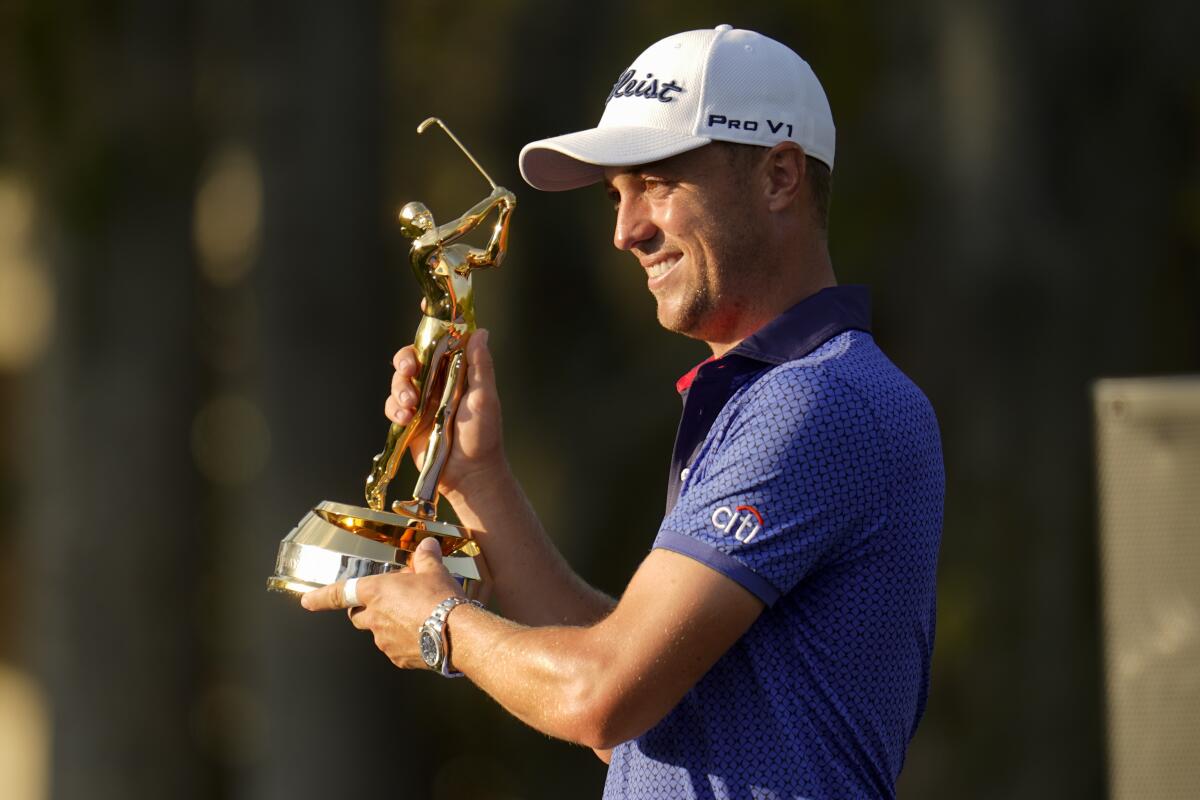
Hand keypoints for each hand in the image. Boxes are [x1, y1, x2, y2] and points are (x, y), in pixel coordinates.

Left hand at [300, 537, 464, 669]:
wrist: (457, 634)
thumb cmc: (441, 599)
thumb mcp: (434, 571)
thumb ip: (426, 557)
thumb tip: (427, 546)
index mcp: (376, 592)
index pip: (340, 593)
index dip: (321, 597)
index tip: (307, 601)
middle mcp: (374, 618)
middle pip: (358, 615)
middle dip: (368, 609)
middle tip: (389, 601)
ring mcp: (384, 641)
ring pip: (379, 632)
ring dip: (390, 624)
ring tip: (415, 617)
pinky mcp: (398, 657)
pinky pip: (395, 648)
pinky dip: (404, 641)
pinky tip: (423, 634)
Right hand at [384, 328, 505, 495]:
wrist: (469, 474)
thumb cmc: (483, 436)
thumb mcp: (485, 398)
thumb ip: (480, 366)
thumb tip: (481, 331)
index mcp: (457, 372)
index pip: (441, 343)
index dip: (430, 327)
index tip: (423, 309)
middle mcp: (437, 383)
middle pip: (412, 358)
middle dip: (405, 360)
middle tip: (409, 369)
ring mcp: (421, 402)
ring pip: (398, 381)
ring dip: (399, 388)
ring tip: (410, 406)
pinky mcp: (408, 422)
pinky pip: (391, 407)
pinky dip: (394, 409)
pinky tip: (405, 419)